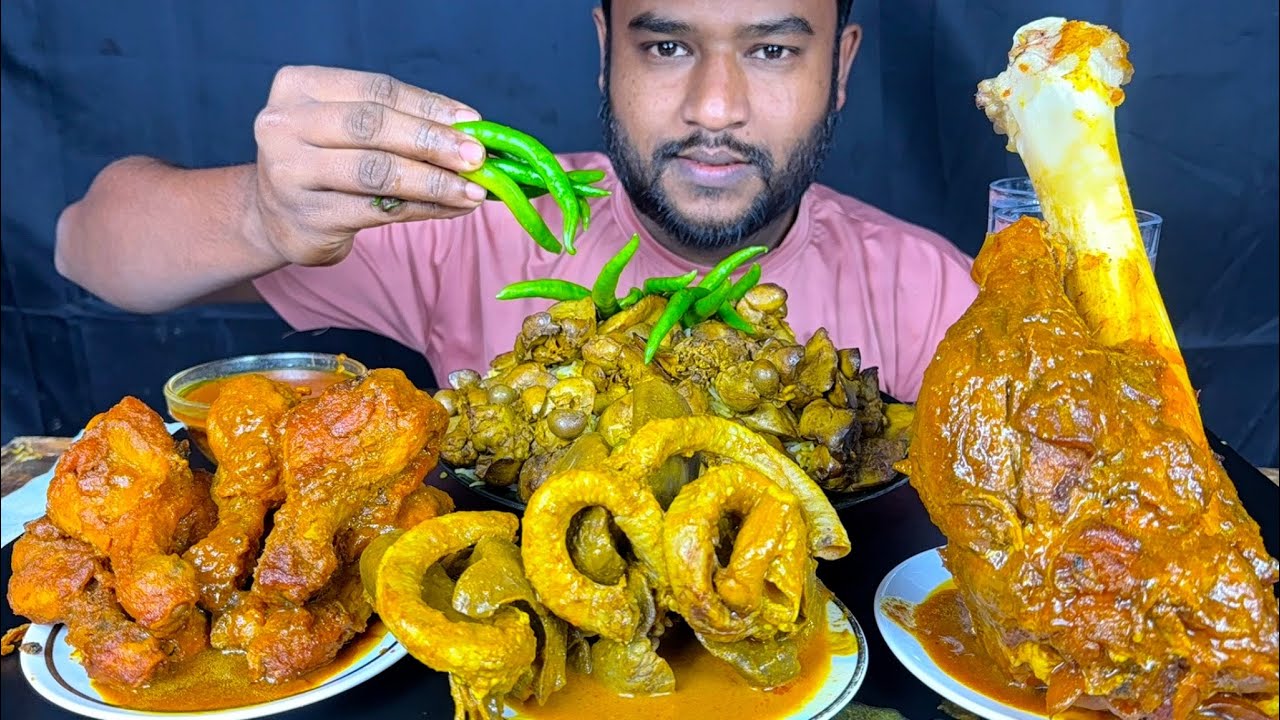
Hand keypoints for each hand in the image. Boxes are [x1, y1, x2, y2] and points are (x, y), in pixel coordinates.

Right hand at [249, 66, 489, 265]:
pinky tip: (451, 208)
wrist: (275, 216)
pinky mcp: (307, 218)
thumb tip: (469, 128)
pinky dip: (423, 209)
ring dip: (434, 182)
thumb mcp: (349, 128)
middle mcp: (284, 125)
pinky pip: (377, 211)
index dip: (427, 106)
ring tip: (474, 190)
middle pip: (372, 127)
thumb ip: (399, 121)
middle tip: (477, 157)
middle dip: (432, 141)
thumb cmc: (326, 161)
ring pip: (376, 173)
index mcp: (298, 87)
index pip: (375, 90)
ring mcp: (289, 174)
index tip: (472, 122)